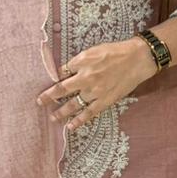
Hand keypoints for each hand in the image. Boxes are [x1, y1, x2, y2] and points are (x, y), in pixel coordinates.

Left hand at [36, 38, 158, 131]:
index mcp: (81, 63)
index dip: (56, 77)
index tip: (51, 82)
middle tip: (39, 102)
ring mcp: (94, 91)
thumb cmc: (116, 51)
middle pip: (61, 89)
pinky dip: (79, 121)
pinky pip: (89, 113)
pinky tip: (70, 127)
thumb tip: (67, 70)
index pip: (62, 72)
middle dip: (48, 96)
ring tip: (52, 118)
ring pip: (73, 104)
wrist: (137, 59)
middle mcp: (85, 78)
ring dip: (61, 112)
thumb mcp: (94, 50)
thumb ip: (79, 60)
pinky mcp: (104, 101)